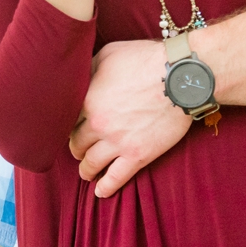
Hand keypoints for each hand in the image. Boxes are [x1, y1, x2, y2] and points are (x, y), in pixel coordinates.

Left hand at [68, 39, 187, 197]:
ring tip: (86, 172)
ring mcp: (117, 142)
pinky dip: (106, 188)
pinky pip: (116, 178)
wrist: (179, 77)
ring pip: (91, 164)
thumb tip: (78, 75)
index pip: (66, 120)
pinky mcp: (138, 155)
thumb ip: (89, 68)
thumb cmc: (145, 60)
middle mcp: (97, 124)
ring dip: (86, 170)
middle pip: (76, 144)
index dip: (67, 124)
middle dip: (76, 147)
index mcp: (87, 99)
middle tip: (79, 148)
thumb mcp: (109, 54)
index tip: (71, 128)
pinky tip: (100, 192)